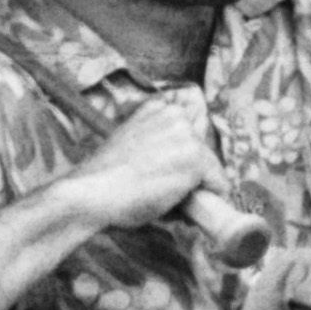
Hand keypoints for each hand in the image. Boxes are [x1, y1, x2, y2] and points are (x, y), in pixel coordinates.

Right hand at [59, 88, 223, 235]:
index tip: (156, 172)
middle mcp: (175, 114)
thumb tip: (183, 165)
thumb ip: (158, 145)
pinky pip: (218, 186)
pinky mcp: (197, 158)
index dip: (178, 162)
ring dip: (194, 188)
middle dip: (190, 175)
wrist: (91, 193)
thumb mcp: (132, 144)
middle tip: (156, 187)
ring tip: (161, 195)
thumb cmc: (105, 177)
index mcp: (157, 108)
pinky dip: (204, 200)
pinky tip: (174, 201)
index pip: (190, 138)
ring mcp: (187, 135)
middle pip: (204, 153)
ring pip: (211, 170)